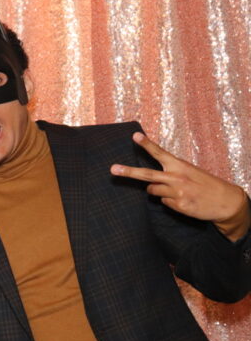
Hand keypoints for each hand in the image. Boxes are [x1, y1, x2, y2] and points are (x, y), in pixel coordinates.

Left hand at [111, 132, 249, 240]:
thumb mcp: (190, 172)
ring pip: (153, 191)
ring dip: (158, 191)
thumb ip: (171, 173)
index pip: (160, 153)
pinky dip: (170, 202)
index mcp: (180, 166)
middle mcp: (176, 177)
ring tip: (177, 191)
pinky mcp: (179, 205)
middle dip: (128, 172)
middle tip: (113, 169)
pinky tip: (183, 201)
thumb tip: (151, 183)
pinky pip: (163, 203)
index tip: (135, 136)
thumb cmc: (206, 184)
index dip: (147, 144)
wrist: (226, 202)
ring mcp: (177, 192)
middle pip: (146, 175)